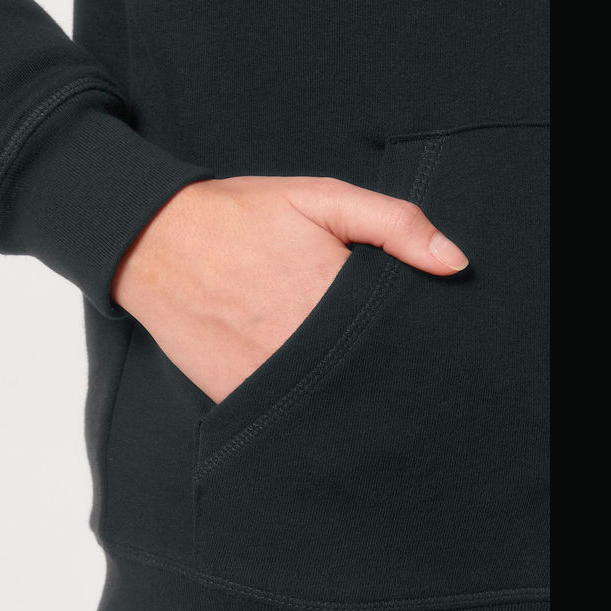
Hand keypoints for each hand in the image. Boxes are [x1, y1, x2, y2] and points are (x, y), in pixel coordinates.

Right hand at [111, 176, 467, 404]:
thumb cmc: (240, 216)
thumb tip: (454, 263)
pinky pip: (286, 412)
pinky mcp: (238, 394)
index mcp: (336, 296)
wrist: (156, 241)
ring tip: (329, 355)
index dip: (412, 334)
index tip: (408, 327)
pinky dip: (301, 401)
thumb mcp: (319, 198)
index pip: (401, 336)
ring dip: (342, 385)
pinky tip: (297, 372)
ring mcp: (270, 376)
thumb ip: (394, 224)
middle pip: (371, 373)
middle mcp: (307, 345)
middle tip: (363, 338)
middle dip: (378, 361)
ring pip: (333, 399)